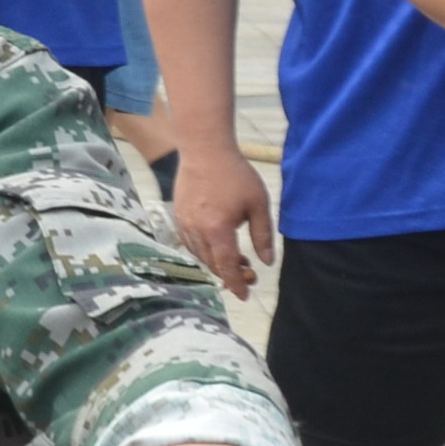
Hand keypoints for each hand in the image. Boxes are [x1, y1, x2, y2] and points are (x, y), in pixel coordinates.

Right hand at [161, 136, 275, 296]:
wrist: (205, 149)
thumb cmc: (235, 174)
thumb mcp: (258, 204)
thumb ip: (263, 236)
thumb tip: (266, 262)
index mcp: (218, 230)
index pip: (226, 268)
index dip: (236, 284)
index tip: (245, 296)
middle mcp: (197, 231)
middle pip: (212, 265)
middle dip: (230, 274)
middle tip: (249, 273)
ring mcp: (184, 224)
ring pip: (200, 255)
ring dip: (217, 262)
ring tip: (237, 257)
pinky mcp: (178, 216)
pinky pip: (190, 243)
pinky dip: (205, 251)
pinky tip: (218, 243)